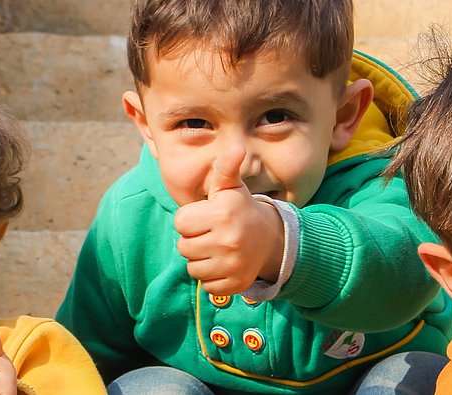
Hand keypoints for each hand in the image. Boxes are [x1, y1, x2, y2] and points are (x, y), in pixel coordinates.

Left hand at [174, 144, 285, 295]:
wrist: (271, 239)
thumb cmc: (241, 209)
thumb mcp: (231, 188)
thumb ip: (225, 168)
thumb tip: (236, 147)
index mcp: (222, 214)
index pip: (180, 222)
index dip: (190, 219)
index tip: (205, 217)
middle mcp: (228, 240)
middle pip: (183, 247)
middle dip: (193, 240)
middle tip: (212, 234)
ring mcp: (233, 265)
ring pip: (193, 269)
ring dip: (201, 260)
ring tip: (217, 249)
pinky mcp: (235, 284)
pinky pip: (207, 286)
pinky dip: (213, 278)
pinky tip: (224, 265)